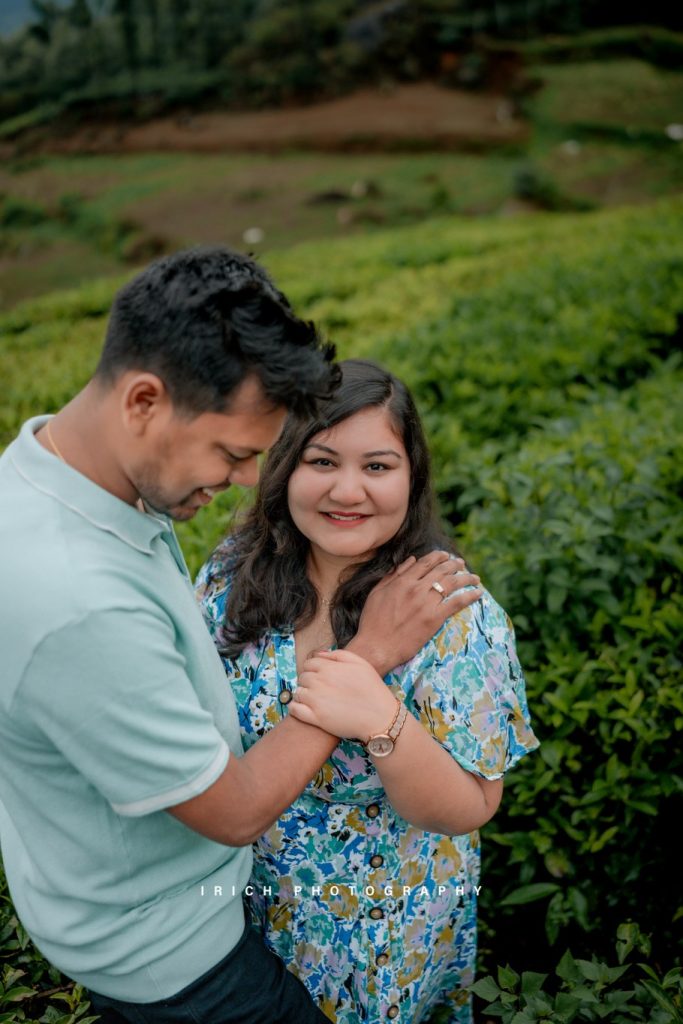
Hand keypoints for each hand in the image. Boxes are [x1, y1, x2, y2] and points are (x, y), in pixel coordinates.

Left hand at [287, 649, 396, 739]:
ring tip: (315, 700)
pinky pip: (294, 709)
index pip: (308, 664)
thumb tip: (319, 654)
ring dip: (303, 694)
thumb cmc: (372, 689)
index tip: (320, 677)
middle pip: (302, 677)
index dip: (313, 670)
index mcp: (329, 668)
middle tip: (320, 689)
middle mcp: (320, 682)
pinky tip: (304, 708)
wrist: (380, 717)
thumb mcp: (360, 663)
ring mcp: (316, 701)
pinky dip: (295, 708)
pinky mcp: (316, 718)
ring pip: (298, 692)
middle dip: (308, 682)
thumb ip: (338, 654)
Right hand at [347, 551, 481, 674]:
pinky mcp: (435, 618)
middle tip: (461, 563)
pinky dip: (469, 596)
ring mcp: (426, 603)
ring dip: (466, 577)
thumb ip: (393, 575)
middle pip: (441, 570)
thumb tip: (411, 560)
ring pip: (452, 583)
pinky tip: (478, 593)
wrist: (376, 646)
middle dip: (454, 564)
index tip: (445, 555)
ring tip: (474, 577)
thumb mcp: (377, 593)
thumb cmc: (372, 622)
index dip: (438, 556)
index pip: (425, 563)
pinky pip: (456, 603)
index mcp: (402, 581)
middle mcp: (416, 588)